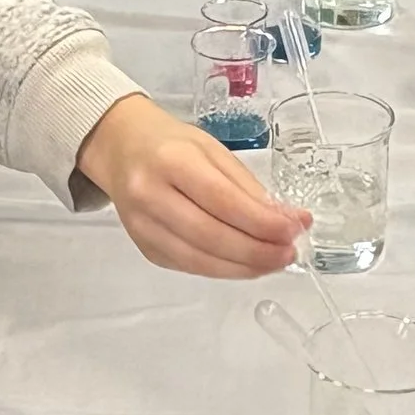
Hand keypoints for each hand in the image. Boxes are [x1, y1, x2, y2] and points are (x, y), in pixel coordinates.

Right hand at [79, 93, 307, 278]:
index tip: (294, 230)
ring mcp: (143, 226)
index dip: (262, 222)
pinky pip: (190, 267)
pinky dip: (223, 270)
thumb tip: (291, 221)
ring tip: (274, 261)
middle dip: (258, 252)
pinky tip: (246, 264)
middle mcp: (150, 195)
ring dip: (245, 268)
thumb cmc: (171, 145)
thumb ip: (250, 189)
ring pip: (200, 260)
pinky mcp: (144, 248)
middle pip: (212, 237)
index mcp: (171, 161)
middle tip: (289, 253)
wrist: (120, 149)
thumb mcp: (214, 151)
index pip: (223, 201)